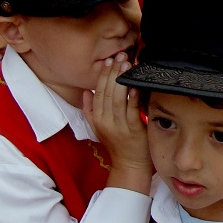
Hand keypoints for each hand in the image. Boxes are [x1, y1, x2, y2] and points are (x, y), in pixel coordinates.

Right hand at [83, 53, 152, 193]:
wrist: (130, 166)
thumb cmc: (117, 144)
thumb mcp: (98, 128)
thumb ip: (90, 110)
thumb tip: (86, 91)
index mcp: (96, 119)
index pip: (97, 92)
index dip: (102, 76)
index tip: (108, 62)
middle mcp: (105, 122)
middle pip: (106, 92)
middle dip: (113, 72)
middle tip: (120, 56)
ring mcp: (119, 126)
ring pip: (117, 98)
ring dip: (122, 79)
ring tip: (127, 64)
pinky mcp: (133, 130)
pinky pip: (132, 108)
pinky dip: (133, 94)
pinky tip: (136, 83)